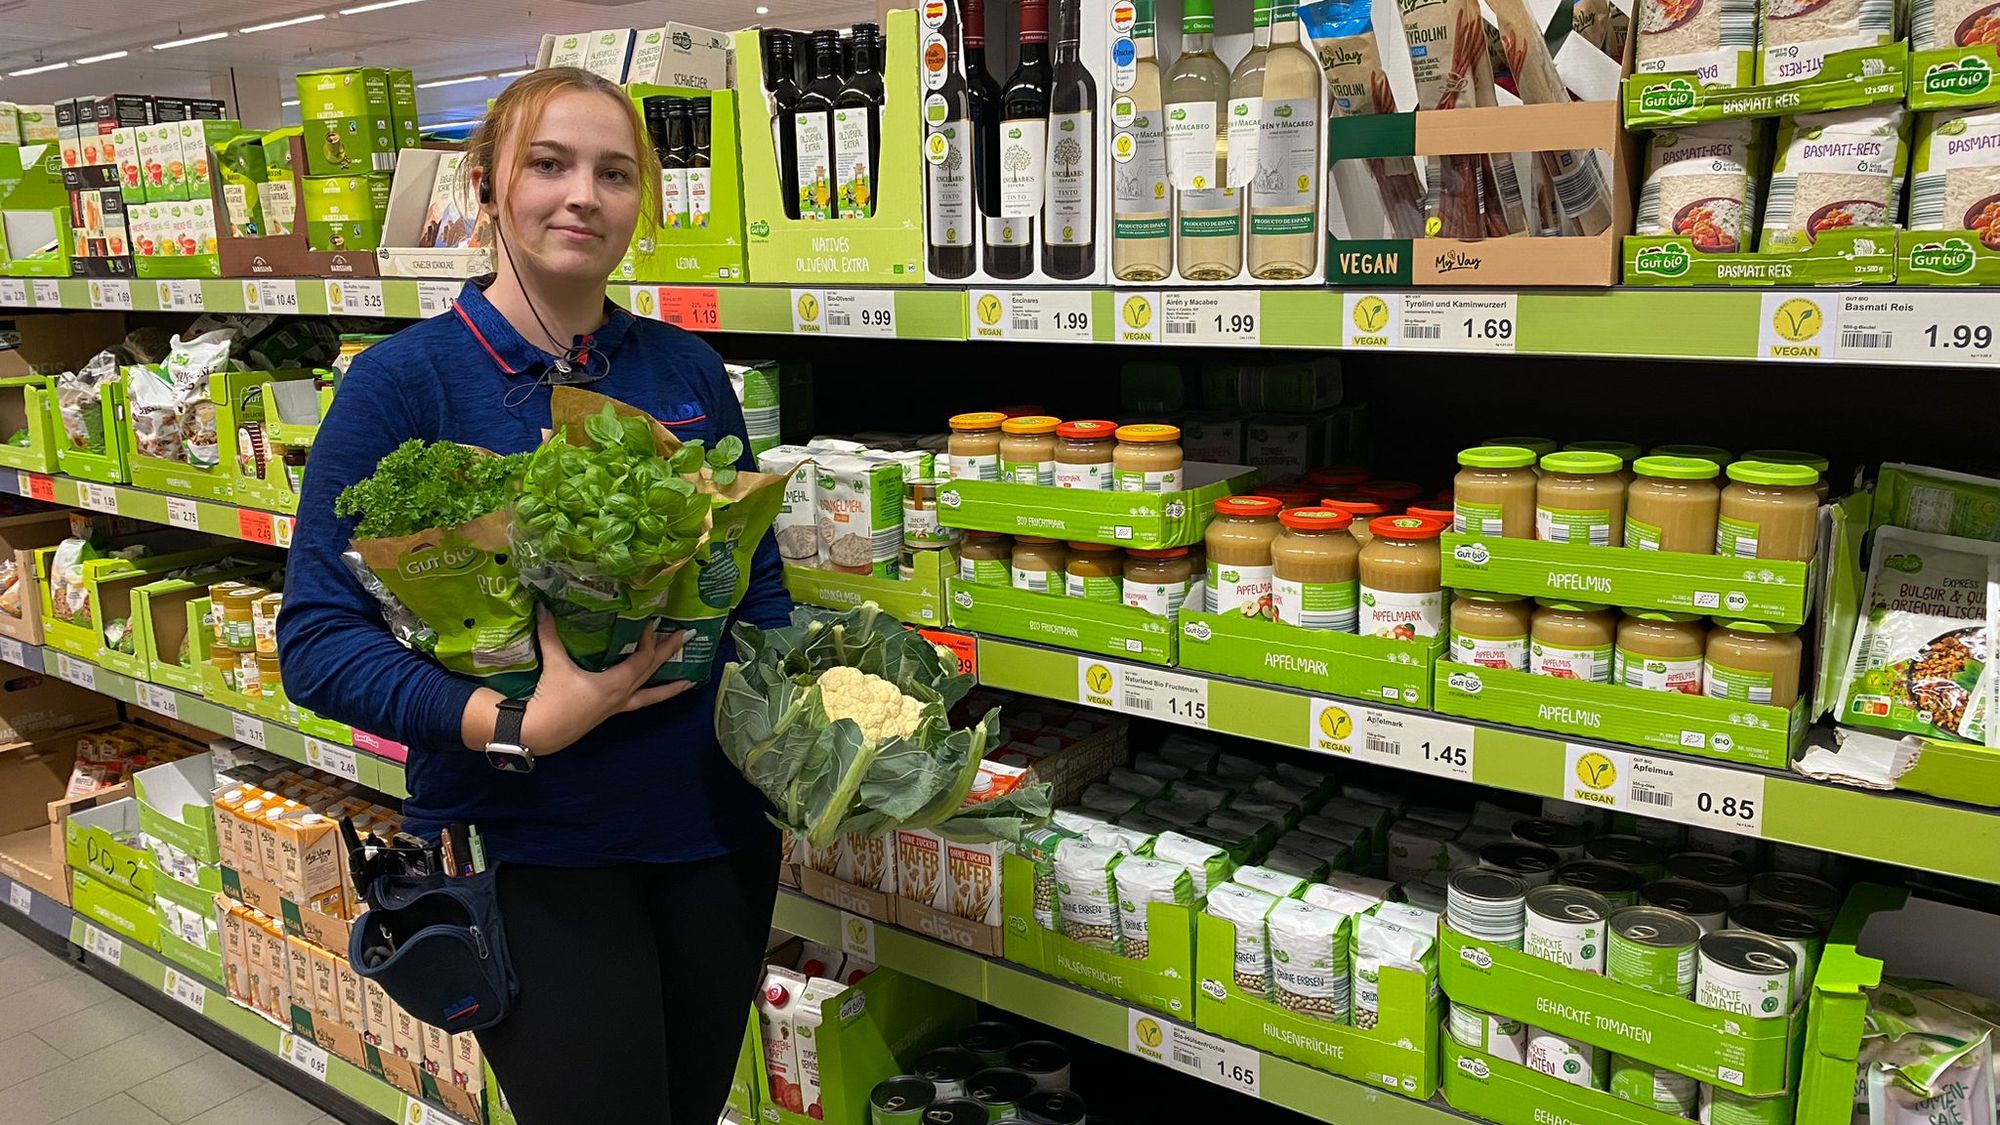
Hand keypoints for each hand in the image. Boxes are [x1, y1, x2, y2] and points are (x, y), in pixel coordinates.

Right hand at [521, 609, 692, 755]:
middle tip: (687, 636)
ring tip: (690, 681)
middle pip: (652, 671)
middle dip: (669, 652)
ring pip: (651, 694)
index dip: (648, 638)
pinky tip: (656, 694)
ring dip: (670, 686)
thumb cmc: (552, 700)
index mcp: (615, 683)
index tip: (652, 621)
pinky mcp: (610, 713)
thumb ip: (550, 635)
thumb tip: (542, 607)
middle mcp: (623, 695)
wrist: (540, 733)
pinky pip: (640, 703)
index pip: (641, 657)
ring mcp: (618, 706)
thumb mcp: (554, 665)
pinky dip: (653, 698)